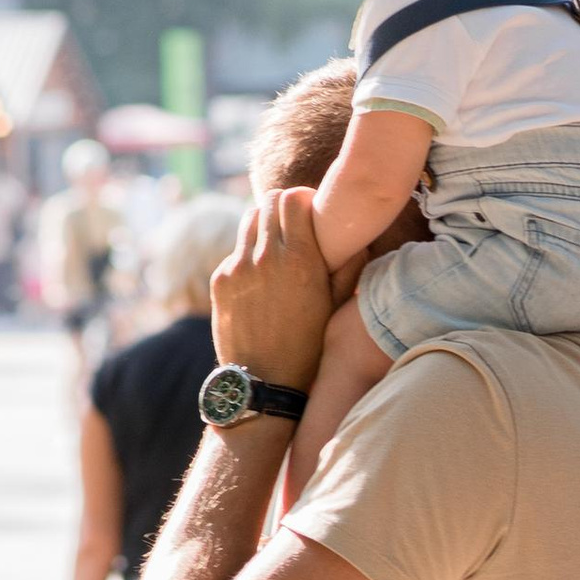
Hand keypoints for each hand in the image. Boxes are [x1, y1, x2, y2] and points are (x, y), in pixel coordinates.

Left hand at [211, 191, 332, 392]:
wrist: (264, 381)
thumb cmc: (309, 345)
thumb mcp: (338, 306)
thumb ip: (350, 266)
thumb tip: (358, 237)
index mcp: (300, 261)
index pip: (293, 198)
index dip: (304, 199)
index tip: (312, 210)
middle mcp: (266, 258)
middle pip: (269, 201)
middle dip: (283, 206)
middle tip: (295, 223)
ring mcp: (238, 267)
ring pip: (249, 220)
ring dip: (265, 225)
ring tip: (277, 247)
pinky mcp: (220, 279)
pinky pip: (236, 250)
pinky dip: (250, 254)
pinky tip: (261, 279)